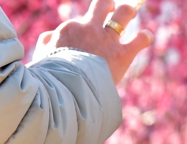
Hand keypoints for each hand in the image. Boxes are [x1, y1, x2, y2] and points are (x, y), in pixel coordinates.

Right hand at [31, 0, 152, 83]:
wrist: (67, 91)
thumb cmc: (51, 78)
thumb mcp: (42, 57)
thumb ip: (47, 43)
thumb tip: (51, 36)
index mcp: (70, 29)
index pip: (80, 23)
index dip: (84, 32)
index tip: (83, 45)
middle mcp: (90, 28)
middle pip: (104, 4)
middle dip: (110, 6)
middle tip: (112, 11)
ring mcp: (108, 39)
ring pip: (125, 13)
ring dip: (129, 12)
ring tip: (131, 15)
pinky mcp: (122, 54)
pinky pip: (140, 39)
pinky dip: (144, 37)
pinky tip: (144, 38)